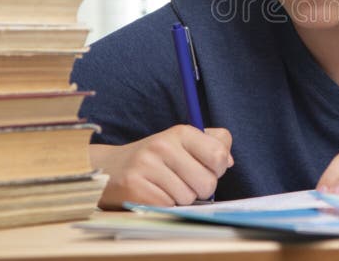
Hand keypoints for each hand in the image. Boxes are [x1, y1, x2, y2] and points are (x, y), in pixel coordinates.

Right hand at [90, 125, 232, 208]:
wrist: (110, 168)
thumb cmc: (156, 158)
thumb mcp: (183, 142)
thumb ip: (213, 145)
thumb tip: (228, 161)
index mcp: (181, 132)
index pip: (218, 155)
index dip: (218, 168)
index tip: (207, 168)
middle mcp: (163, 146)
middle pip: (207, 182)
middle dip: (200, 188)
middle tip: (184, 181)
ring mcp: (147, 167)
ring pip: (188, 198)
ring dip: (181, 198)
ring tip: (165, 186)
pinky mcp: (135, 188)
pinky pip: (169, 207)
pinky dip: (166, 206)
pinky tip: (154, 194)